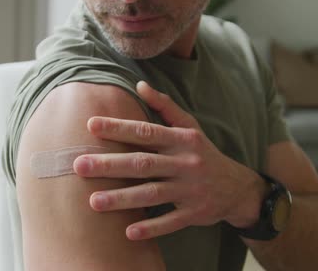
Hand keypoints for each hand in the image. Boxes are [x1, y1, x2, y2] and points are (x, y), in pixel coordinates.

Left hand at [73, 81, 266, 240]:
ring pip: (153, 193)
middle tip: (79, 165)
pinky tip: (128, 232)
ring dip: (122, 198)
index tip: (91, 125)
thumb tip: (140, 85)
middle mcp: (186, 163)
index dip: (119, 128)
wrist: (238, 188)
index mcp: (182, 140)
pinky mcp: (195, 214)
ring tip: (93, 202)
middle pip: (143, 163)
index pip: (146, 131)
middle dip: (110, 164)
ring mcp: (191, 190)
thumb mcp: (191, 127)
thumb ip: (165, 106)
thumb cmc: (204, 153)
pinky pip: (171, 222)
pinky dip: (151, 228)